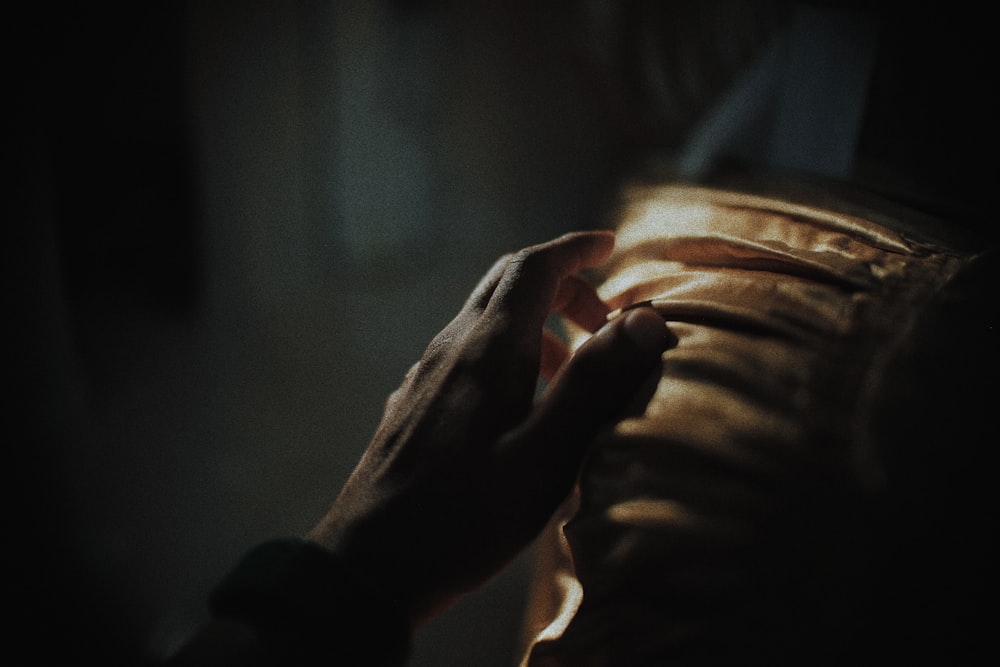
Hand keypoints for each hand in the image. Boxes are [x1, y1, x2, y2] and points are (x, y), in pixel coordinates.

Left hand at [307, 231, 672, 626]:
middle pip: (507, 284)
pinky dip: (505, 356)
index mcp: (488, 350)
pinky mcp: (412, 405)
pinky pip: (465, 356)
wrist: (370, 564)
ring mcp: (424, 376)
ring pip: (484, 321)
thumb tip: (646, 317)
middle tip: (602, 322)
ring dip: (535, 326)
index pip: (534, 267)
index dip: (575, 249)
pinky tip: (516, 409)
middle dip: (561, 285)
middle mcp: (450, 349)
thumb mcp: (545, 456)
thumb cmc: (466, 516)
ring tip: (568, 373)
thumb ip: (594, 383)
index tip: (609, 246)